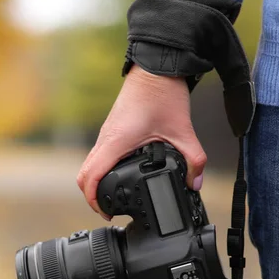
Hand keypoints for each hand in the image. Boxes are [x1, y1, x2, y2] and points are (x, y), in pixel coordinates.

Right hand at [76, 65, 206, 219]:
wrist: (155, 67)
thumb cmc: (162, 93)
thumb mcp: (183, 130)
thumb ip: (194, 159)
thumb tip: (195, 183)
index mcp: (116, 142)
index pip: (91, 176)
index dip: (94, 199)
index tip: (106, 212)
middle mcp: (105, 139)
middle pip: (83, 175)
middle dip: (91, 196)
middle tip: (108, 209)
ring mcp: (106, 134)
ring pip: (88, 164)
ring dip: (94, 182)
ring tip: (112, 197)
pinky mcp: (111, 130)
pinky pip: (97, 155)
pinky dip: (100, 170)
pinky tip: (118, 175)